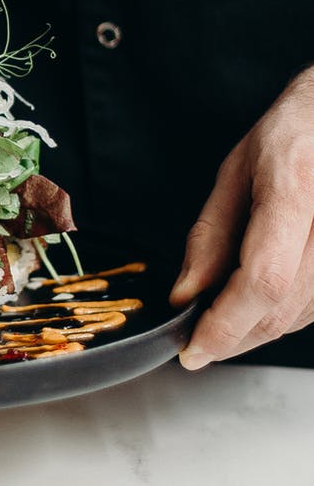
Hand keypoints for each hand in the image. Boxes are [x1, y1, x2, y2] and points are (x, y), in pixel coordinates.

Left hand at [170, 68, 313, 366]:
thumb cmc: (289, 137)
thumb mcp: (235, 173)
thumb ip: (210, 236)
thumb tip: (185, 296)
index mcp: (295, 187)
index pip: (263, 278)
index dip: (226, 324)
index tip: (193, 349)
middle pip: (282, 308)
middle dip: (232, 336)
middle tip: (197, 341)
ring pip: (301, 318)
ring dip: (255, 331)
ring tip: (223, 316)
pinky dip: (281, 317)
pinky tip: (258, 303)